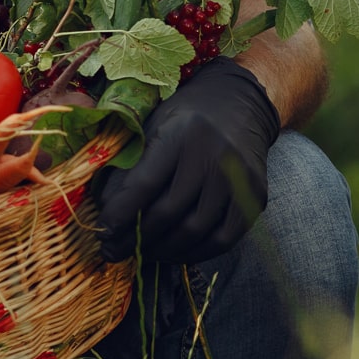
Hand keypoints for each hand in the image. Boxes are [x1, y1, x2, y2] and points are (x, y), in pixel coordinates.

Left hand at [95, 57, 279, 264]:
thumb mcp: (151, 127)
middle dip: (136, 238)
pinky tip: (173, 253)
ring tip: (139, 254)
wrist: (239, 104)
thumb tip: (104, 208)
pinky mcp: (257, 196)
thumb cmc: (182, 117)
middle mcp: (214, 156)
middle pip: (170, 211)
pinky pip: (225, 238)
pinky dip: (196, 252)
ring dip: (163, 250)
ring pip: (196, 230)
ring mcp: (239, 178)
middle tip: (113, 251)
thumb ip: (130, 164)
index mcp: (180, 134)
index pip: (146, 183)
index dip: (121, 213)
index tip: (102, 231)